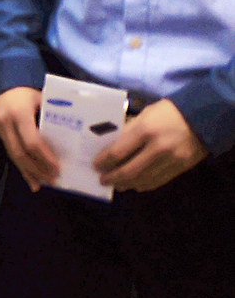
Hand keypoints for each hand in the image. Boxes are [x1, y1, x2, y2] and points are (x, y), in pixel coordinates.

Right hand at [0, 86, 58, 191]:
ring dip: (29, 171)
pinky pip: (9, 153)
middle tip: (53, 179)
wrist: (4, 82)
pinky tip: (31, 180)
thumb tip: (73, 138)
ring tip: (43, 183)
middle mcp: (6, 122)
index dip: (44, 157)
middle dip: (37, 169)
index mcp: (19, 112)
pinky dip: (21, 168)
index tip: (58, 168)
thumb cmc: (29, 92)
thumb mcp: (42, 100)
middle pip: (20, 153)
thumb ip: (52, 117)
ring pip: (13, 156)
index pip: (31, 141)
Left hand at [93, 99, 208, 191]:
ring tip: (117, 184)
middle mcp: (158, 147)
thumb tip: (111, 147)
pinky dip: (144, 185)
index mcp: (145, 130)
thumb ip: (128, 131)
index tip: (95, 165)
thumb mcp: (144, 114)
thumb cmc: (167, 112)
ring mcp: (171, 160)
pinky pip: (158, 181)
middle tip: (103, 179)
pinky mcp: (181, 168)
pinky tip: (135, 184)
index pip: (118, 152)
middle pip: (130, 171)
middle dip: (113, 177)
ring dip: (127, 184)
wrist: (202, 117)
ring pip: (144, 179)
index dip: (104, 162)